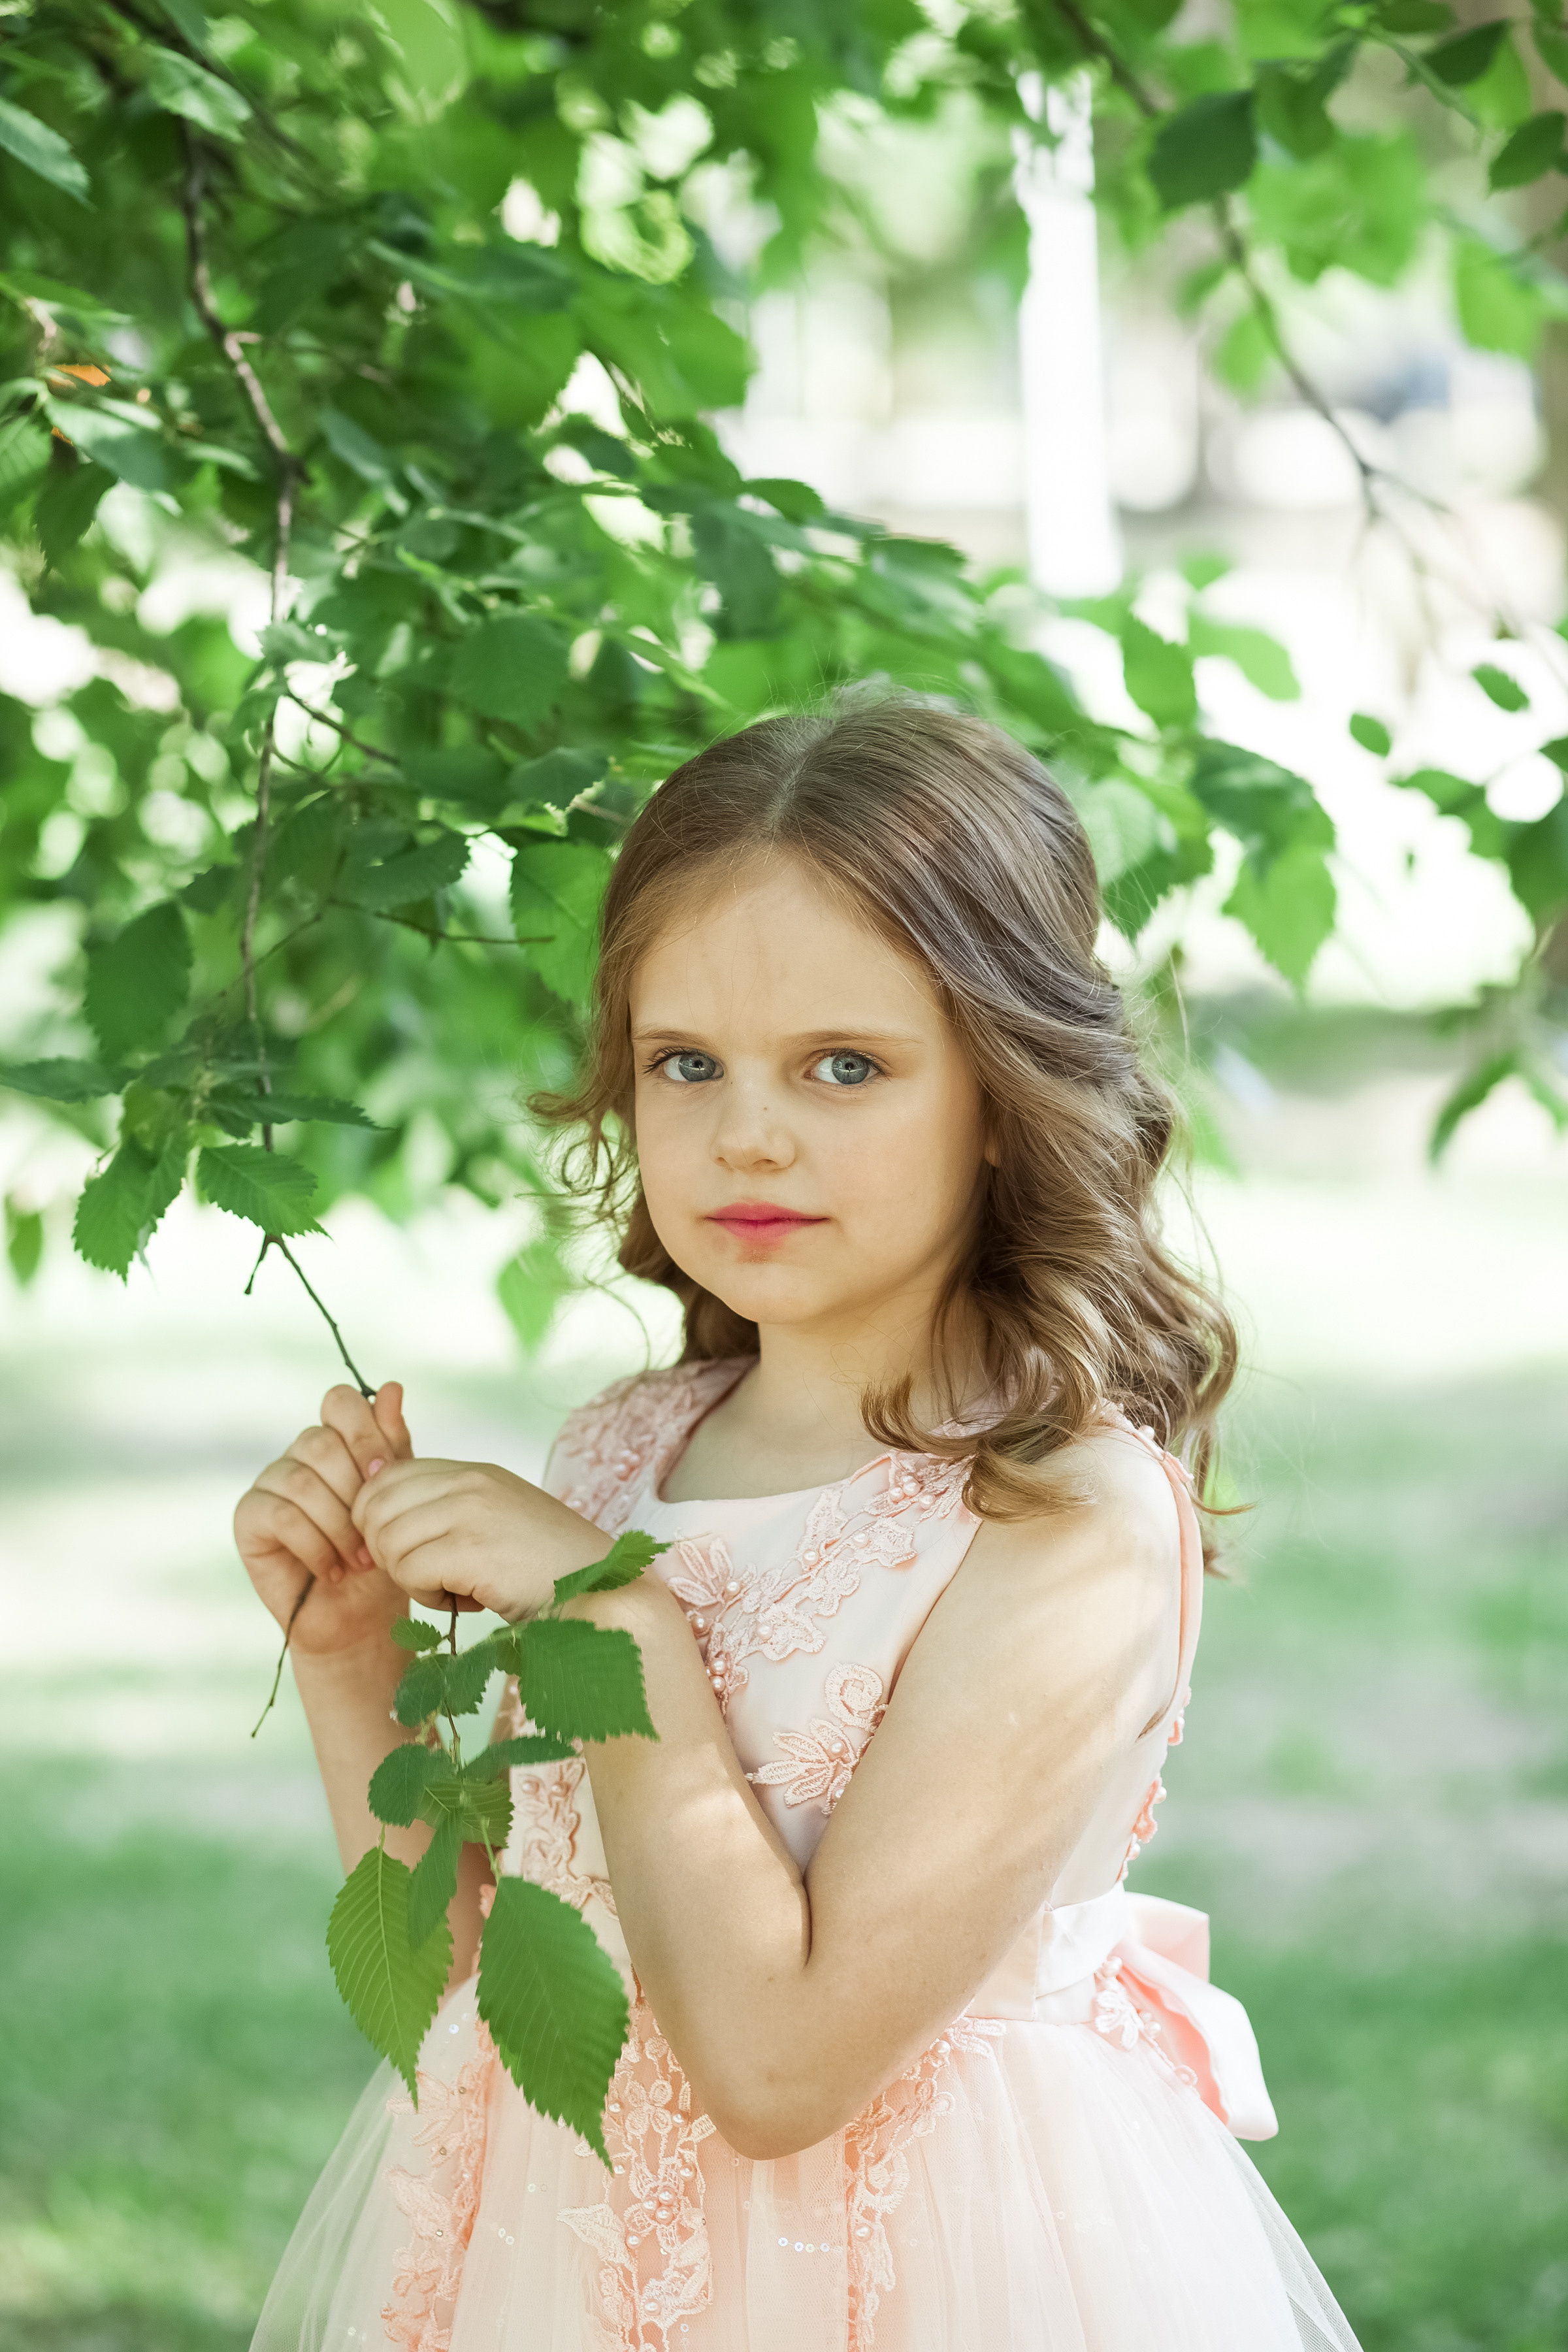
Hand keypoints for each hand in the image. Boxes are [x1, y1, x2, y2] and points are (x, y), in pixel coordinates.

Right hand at [234, 1382, 413, 1655]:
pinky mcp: (248, 1517)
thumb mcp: (399, 1496)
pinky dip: (316, 1546)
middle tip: (376, 1533)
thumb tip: (394, 1387)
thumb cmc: (382, 1554)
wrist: (361, 1616)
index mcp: (338, 1440)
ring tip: (360, 1559)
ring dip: (339, 1526)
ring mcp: (270, 1482)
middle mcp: (299, 1454)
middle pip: (321, 1442)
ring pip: (302, 1480)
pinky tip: (333, 1569)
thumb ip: (393, 1444)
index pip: (340, 1402)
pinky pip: (281, 1515)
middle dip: (356, 1490)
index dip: (365, 1433)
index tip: (387, 1475)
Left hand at [350, 1456, 606, 1620]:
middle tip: (427, 1575)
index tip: (408, 1554)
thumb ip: (448, 1512)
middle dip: (387, 1552)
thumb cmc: (549, 1571)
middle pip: (375, 1509)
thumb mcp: (496, 1522)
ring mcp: (471, 1510)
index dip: (379, 1522)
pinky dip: (429, 1598)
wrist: (602, 1592)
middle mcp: (470, 1481)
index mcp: (474, 1472)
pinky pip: (409, 1572)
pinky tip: (466, 1601)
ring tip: (454, 1589)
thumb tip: (380, 1524)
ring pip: (387, 1543)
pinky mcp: (471, 1547)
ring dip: (411, 1579)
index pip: (385, 1479)